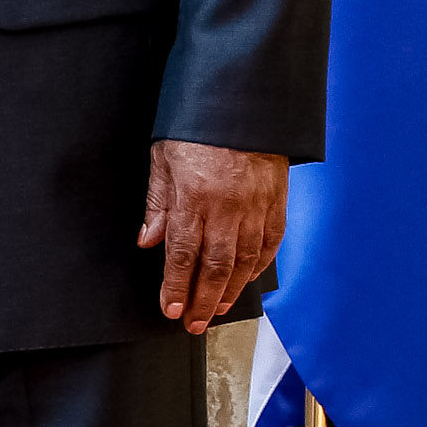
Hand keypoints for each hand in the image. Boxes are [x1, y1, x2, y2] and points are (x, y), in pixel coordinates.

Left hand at [138, 139, 288, 333]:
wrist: (244, 103)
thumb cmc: (197, 128)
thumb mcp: (163, 158)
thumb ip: (157, 202)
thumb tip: (148, 240)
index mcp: (194, 196)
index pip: (182, 253)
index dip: (176, 286)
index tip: (169, 309)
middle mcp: (228, 207)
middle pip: (215, 266)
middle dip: (202, 300)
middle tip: (191, 322)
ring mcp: (256, 207)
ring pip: (244, 262)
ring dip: (229, 291)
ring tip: (214, 309)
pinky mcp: (277, 203)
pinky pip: (269, 244)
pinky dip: (257, 268)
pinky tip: (245, 281)